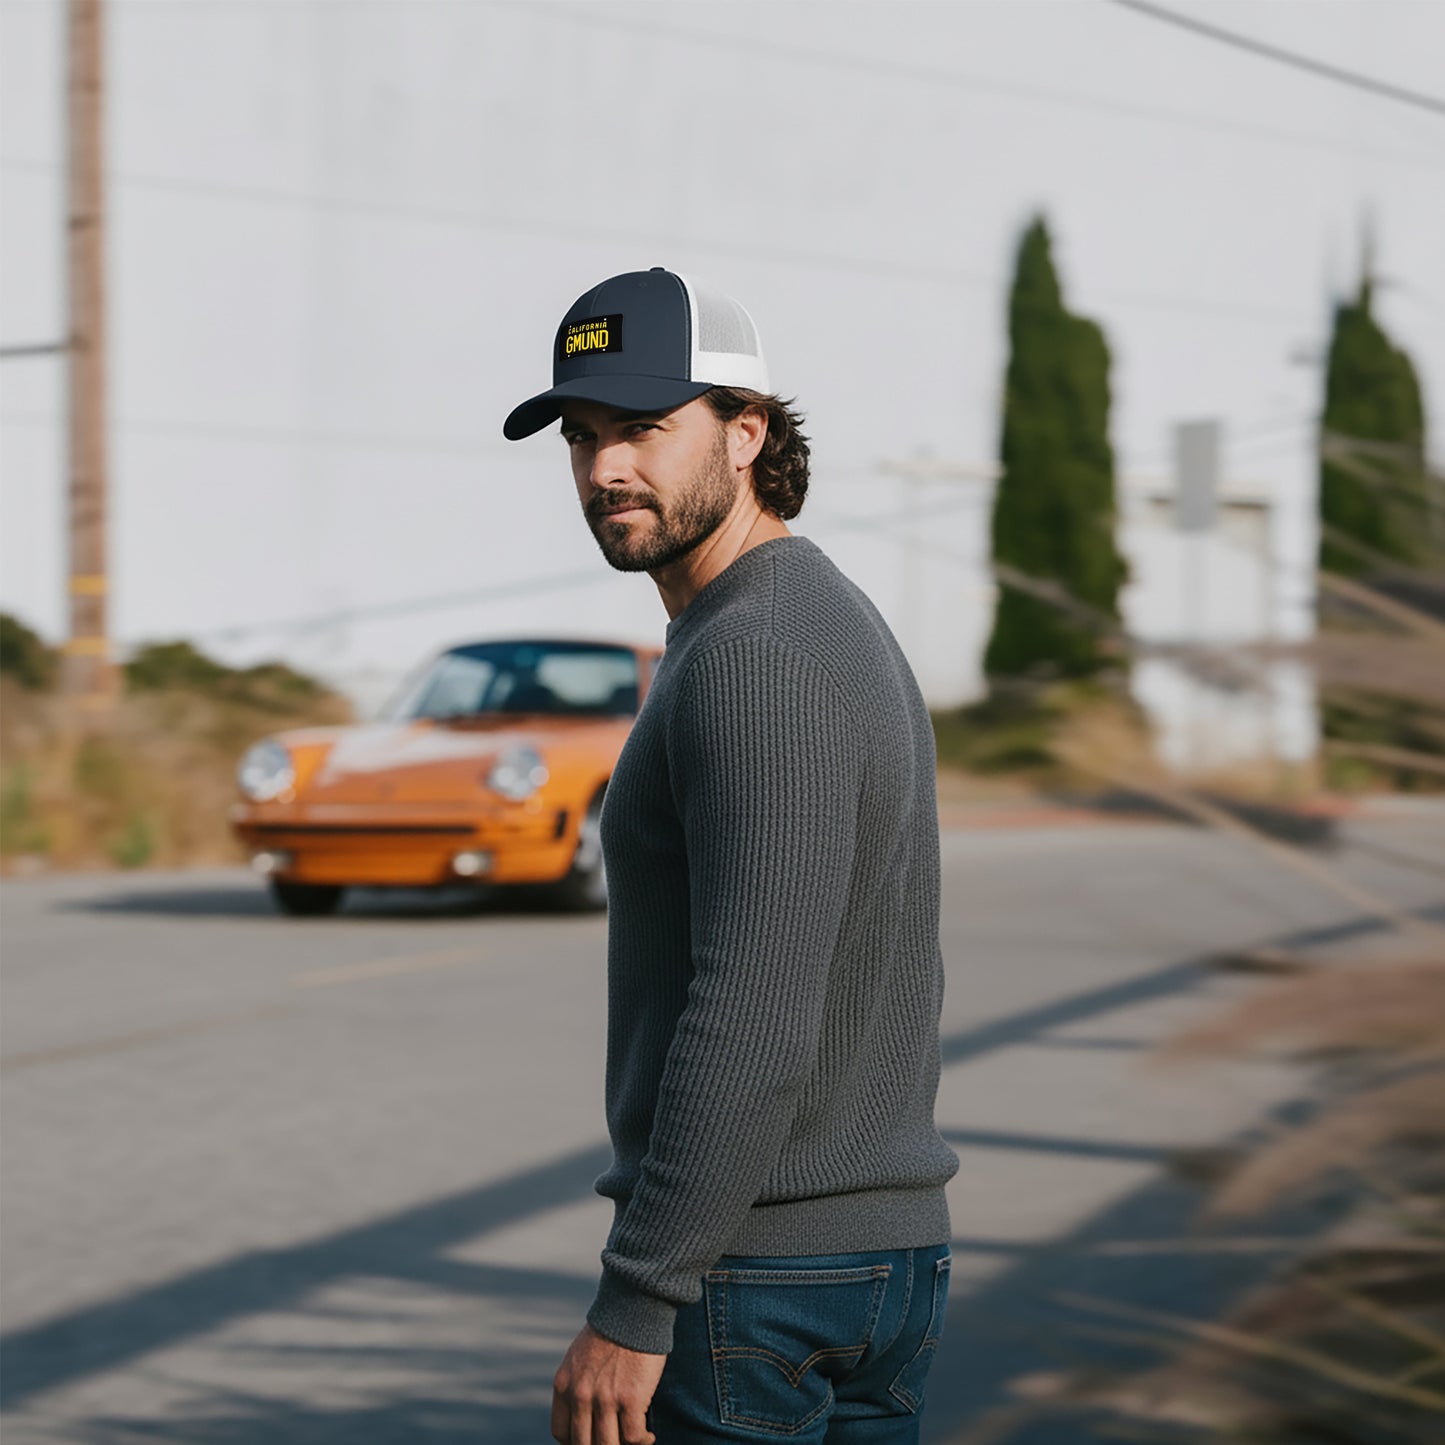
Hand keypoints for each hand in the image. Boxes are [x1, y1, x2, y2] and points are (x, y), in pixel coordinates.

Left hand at [551, 1323, 664, 1444]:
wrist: (633, 1308)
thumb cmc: (612, 1331)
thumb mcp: (580, 1357)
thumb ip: (578, 1384)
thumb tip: (586, 1412)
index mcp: (564, 1385)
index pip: (561, 1433)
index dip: (576, 1443)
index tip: (592, 1439)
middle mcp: (580, 1395)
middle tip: (615, 1440)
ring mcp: (605, 1399)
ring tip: (635, 1439)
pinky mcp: (631, 1399)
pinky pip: (634, 1438)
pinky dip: (642, 1441)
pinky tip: (649, 1435)